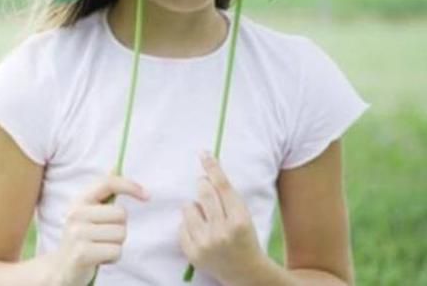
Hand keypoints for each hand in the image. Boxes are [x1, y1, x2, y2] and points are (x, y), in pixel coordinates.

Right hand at [52, 170, 150, 285]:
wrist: (60, 269)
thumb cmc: (81, 237)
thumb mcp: (88, 212)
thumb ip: (102, 192)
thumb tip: (115, 166)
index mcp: (79, 200)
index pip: (108, 183)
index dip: (130, 186)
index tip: (147, 196)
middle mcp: (76, 213)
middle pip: (121, 214)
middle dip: (119, 228)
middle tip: (103, 236)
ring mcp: (77, 233)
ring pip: (121, 234)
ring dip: (116, 244)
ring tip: (100, 247)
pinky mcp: (81, 253)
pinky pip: (116, 251)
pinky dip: (113, 258)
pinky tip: (99, 258)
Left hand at [178, 152, 263, 283]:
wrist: (245, 272)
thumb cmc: (245, 237)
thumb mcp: (244, 216)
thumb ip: (227, 197)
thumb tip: (206, 173)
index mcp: (240, 220)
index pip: (223, 186)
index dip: (213, 167)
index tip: (203, 153)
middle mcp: (222, 232)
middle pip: (204, 193)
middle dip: (202, 184)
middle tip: (203, 185)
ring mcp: (206, 244)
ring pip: (188, 207)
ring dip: (194, 206)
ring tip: (204, 215)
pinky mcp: (193, 253)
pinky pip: (181, 225)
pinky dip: (188, 224)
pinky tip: (200, 230)